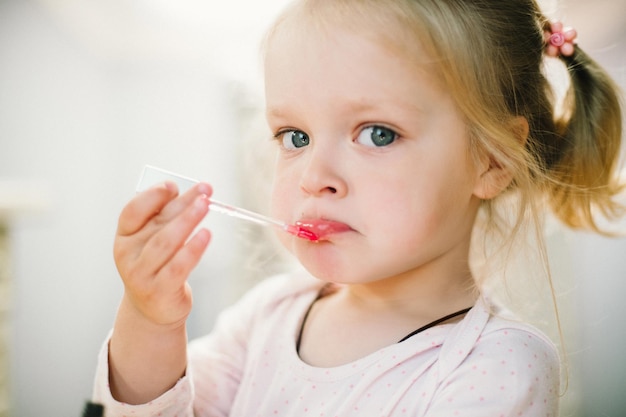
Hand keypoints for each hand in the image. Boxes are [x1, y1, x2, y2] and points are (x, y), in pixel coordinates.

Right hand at [113, 181, 211, 327]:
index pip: (132, 211)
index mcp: (124, 236)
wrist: (152, 308)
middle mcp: (128, 254)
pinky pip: (178, 267)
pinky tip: (206, 235)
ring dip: (188, 221)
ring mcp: (141, 274)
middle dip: (183, 204)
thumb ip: (166, 217)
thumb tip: (192, 194)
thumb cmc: (158, 265)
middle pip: (157, 224)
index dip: (152, 196)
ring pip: (166, 243)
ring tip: (206, 206)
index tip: (174, 185)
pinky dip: (192, 249)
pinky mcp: (159, 290)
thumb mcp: (154, 239)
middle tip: (205, 191)